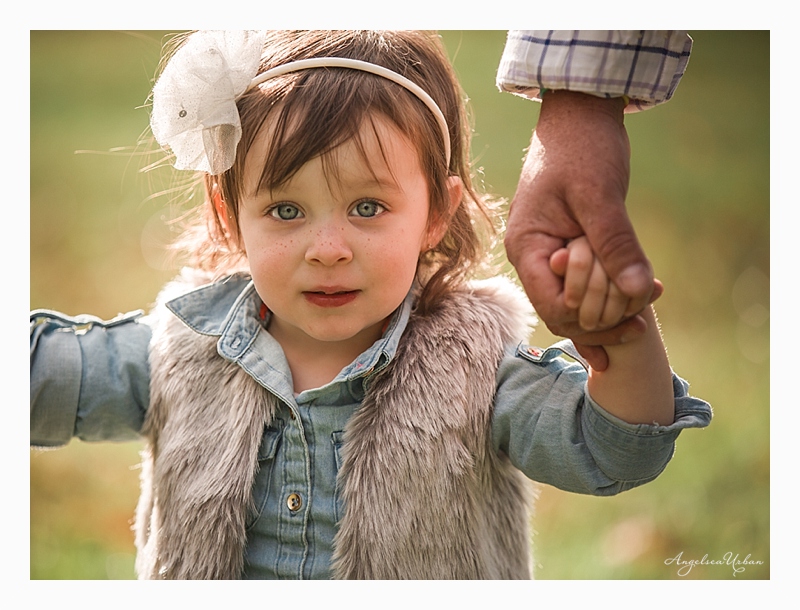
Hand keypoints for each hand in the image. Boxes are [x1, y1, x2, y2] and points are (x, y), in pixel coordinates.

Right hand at [504, 91, 659, 364]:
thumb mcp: (599, 194)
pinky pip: (588, 288)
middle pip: (566, 314)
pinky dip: (613, 297)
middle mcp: (534, 258)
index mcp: (527, 248)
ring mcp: (551, 255)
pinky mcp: (570, 250)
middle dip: (607, 315)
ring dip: (614, 307)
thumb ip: (615, 243)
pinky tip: (643, 301)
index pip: (554, 308)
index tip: (632, 306)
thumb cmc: (582, 147)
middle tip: (646, 303)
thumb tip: (638, 291)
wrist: (579, 116)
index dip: (592, 317)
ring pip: (580, 305)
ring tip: (652, 292)